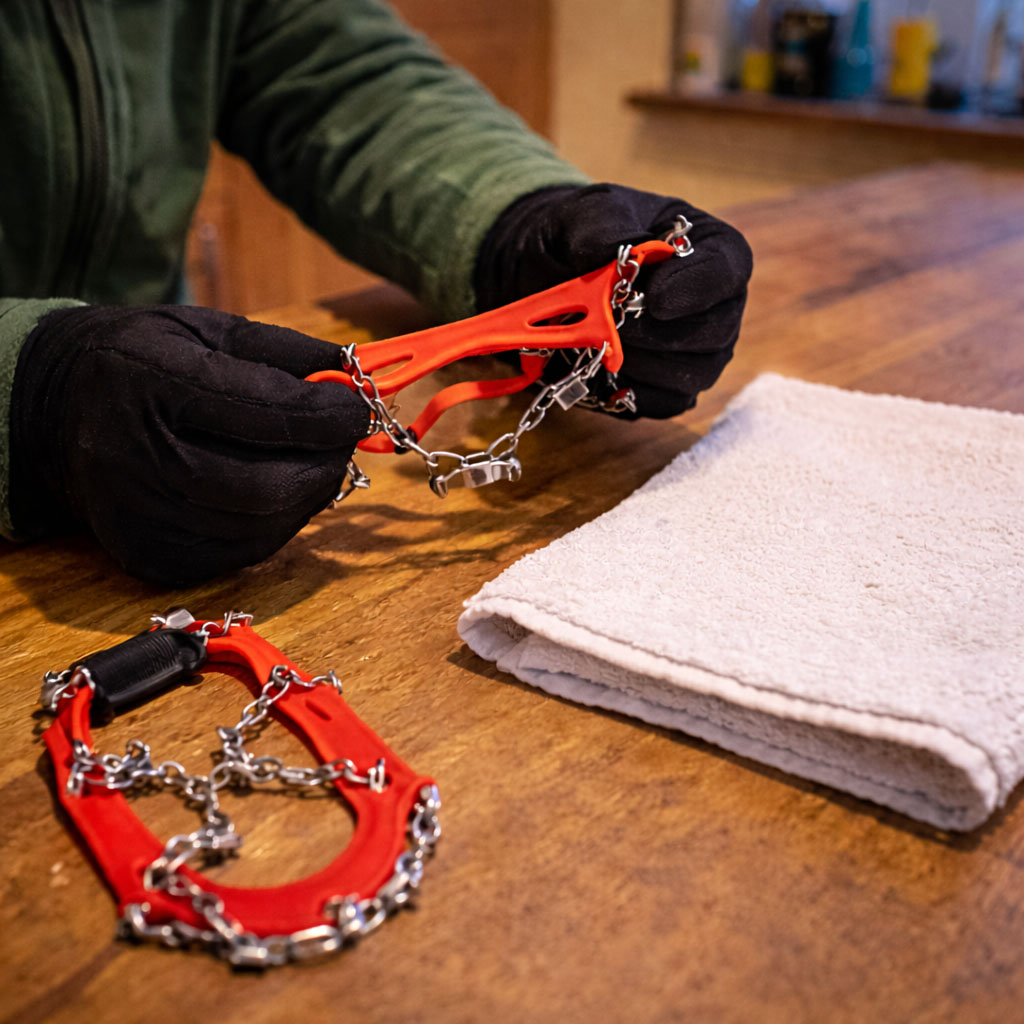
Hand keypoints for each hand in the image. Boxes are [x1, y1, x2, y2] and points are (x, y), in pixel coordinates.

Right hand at [9, 305, 368, 583]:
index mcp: (148, 379)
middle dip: (325, 463)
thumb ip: (283, 352)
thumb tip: (355, 375)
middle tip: (343, 441)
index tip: (358, 409)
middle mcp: (134, 455)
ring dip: (307, 496)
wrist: (58, 414)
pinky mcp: (148, 555)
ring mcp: (138, 515)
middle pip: (265, 485)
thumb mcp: (205, 330)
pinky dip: (277, 523)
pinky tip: (276, 492)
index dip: (327, 416)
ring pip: (261, 526)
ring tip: (314, 463)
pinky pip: (241, 551)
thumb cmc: (144, 363)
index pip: (263, 411)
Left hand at [475, 183, 752, 417]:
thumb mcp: (585, 212)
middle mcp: (715, 305)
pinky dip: (626, 391)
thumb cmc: (581, 236)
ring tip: (595, 342)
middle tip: (610, 324)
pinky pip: (662, 404)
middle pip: (715, 333)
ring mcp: (696, 352)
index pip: (728, 270)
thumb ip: (602, 224)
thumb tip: (621, 252)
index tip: (654, 299)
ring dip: (637, 363)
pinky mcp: (668, 390)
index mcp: (708, 248)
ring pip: (690, 376)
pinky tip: (597, 370)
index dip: (696, 289)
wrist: (549, 274)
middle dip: (656, 333)